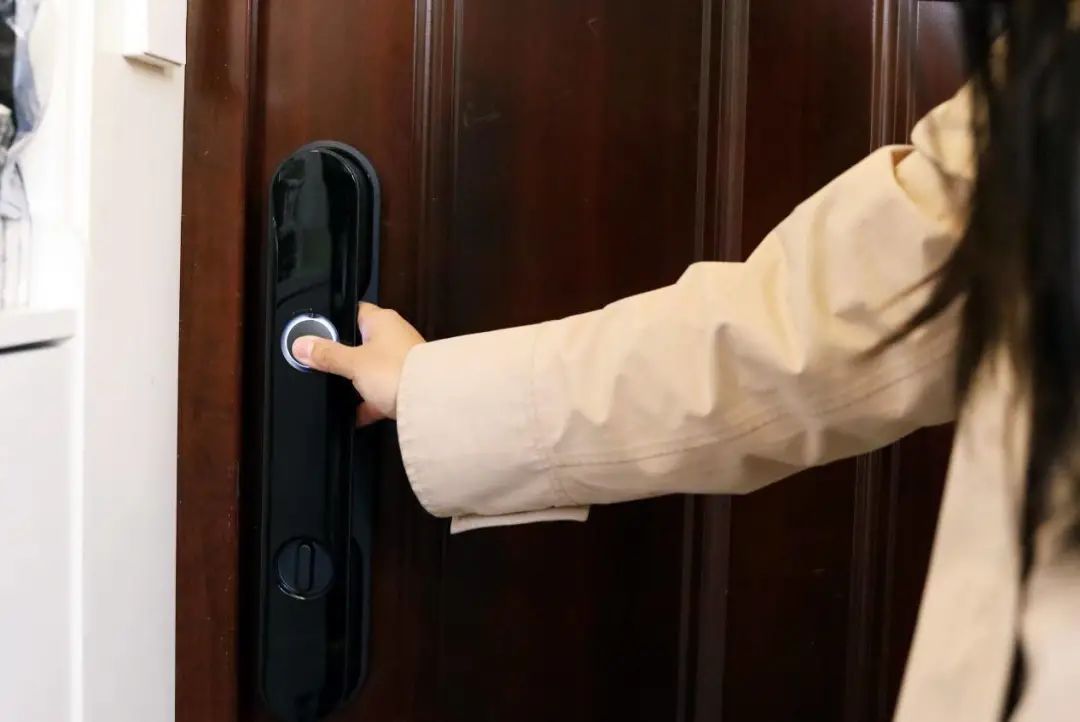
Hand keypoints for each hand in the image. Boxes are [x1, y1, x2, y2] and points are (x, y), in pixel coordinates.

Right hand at [291, 302, 425, 424]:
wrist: (432, 401)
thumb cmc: (396, 371)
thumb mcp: (353, 362)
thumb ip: (327, 354)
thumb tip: (302, 346)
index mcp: (382, 320)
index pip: (354, 311)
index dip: (334, 320)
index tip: (316, 332)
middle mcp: (394, 336)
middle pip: (360, 342)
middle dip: (343, 356)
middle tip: (321, 365)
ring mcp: (401, 361)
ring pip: (371, 369)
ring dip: (356, 382)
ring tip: (336, 392)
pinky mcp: (405, 385)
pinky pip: (381, 393)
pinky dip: (369, 404)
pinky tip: (355, 417)